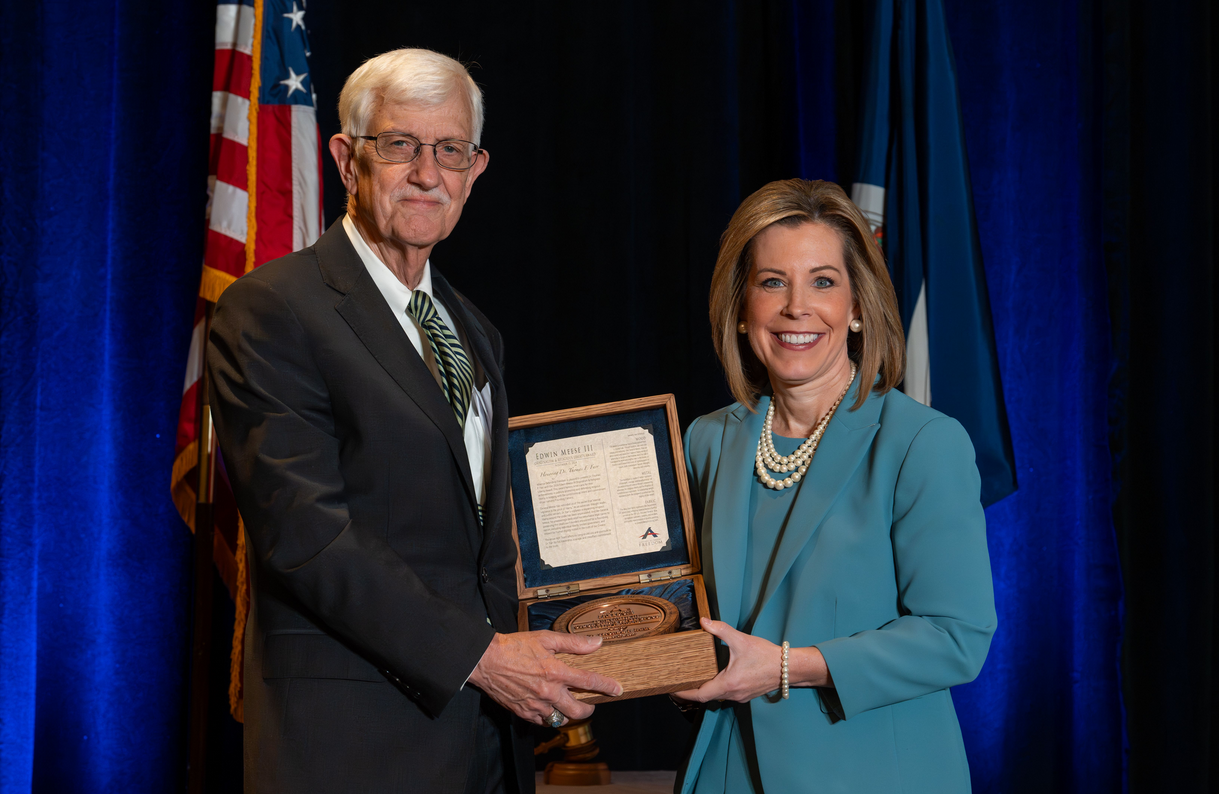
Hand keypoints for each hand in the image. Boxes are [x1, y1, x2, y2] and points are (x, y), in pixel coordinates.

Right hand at [467, 631, 622, 724]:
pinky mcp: (523, 713)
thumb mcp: (546, 638)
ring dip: (567, 714)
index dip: (607, 686)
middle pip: (578, 711)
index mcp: (556, 672)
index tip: (617, 689)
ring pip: (560, 720)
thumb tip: (596, 642)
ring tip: (567, 705)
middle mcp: (548, 692)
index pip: (589, 682)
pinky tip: (549, 708)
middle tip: (590, 704)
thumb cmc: (515, 646)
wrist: (486, 660)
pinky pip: (543, 722)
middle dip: (588, 709)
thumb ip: (573, 643)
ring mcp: (536, 705)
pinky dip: (549, 717)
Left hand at [673, 618, 781, 703]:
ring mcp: (740, 696)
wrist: (788, 667)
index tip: (672, 689)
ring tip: (692, 679)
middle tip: (677, 683)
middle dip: (692, 691)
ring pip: (717, 696)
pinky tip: (714, 678)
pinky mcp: (747, 694)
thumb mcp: (741, 640)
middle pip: (707, 697)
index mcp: (728, 684)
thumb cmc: (766, 655)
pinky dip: (717, 689)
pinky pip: (727, 694)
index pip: (700, 695)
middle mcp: (733, 694)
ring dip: (705, 690)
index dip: (684, 693)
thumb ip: (721, 630)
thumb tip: (704, 621)